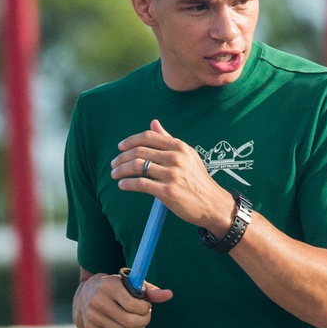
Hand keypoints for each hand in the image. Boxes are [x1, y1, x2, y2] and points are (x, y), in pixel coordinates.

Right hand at [73, 272, 171, 327]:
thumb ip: (150, 290)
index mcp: (109, 286)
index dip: (145, 309)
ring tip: (138, 325)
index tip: (146, 307)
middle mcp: (98, 301)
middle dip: (143, 322)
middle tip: (145, 317)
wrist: (86, 295)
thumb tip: (169, 295)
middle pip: (130, 322)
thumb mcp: (129, 284)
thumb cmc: (115, 289)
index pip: (133, 305)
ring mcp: (92, 317)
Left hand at [110, 118, 236, 235]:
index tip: (120, 147)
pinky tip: (122, 185)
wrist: (212, 204)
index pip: (149, 137)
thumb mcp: (188, 156)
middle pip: (140, 151)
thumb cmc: (198, 181)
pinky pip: (141, 184)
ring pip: (137, 166)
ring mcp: (171, 174)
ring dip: (121, 170)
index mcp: (179, 147)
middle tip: (113, 164)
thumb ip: (169, 140)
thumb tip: (154, 124)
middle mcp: (175, 158)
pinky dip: (128, 184)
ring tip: (115, 174)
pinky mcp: (168, 191)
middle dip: (122, 157)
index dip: (130, 141)